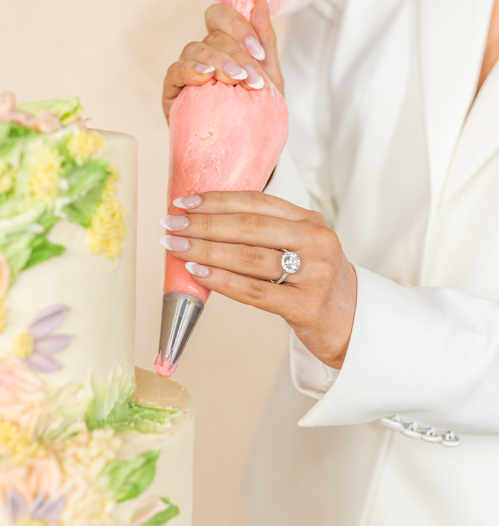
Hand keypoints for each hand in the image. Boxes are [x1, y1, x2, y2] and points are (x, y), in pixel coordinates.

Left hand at [159, 191, 356, 369]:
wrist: (355, 326)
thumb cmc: (316, 284)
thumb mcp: (302, 249)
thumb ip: (267, 235)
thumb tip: (205, 224)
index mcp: (310, 221)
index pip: (258, 202)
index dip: (218, 200)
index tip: (185, 202)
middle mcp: (315, 242)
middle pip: (250, 226)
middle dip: (203, 224)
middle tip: (170, 224)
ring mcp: (313, 274)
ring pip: (249, 257)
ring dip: (206, 250)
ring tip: (176, 246)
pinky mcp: (305, 306)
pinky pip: (254, 290)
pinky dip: (222, 279)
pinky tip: (197, 273)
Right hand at [162, 0, 283, 119]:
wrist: (244, 155)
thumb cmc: (255, 117)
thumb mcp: (269, 80)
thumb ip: (265, 42)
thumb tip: (261, 0)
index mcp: (224, 46)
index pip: (221, 16)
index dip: (238, 26)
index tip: (258, 53)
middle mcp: (203, 55)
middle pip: (212, 34)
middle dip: (235, 52)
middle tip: (250, 77)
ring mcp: (186, 72)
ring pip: (194, 49)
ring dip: (217, 61)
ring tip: (234, 80)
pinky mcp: (173, 92)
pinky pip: (175, 71)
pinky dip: (190, 70)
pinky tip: (205, 78)